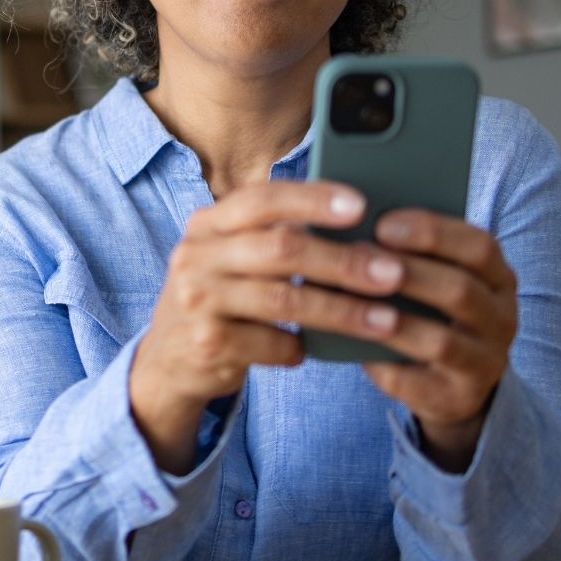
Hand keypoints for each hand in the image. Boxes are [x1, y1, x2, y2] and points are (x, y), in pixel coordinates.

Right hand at [132, 181, 406, 472]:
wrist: (167, 361)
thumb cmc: (220, 298)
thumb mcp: (231, 257)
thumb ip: (273, 235)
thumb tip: (358, 220)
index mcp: (208, 224)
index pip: (263, 199)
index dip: (313, 199)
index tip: (361, 205)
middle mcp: (196, 256)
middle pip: (282, 249)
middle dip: (344, 261)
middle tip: (393, 272)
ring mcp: (197, 301)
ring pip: (285, 300)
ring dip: (343, 311)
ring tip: (386, 319)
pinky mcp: (207, 344)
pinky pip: (273, 344)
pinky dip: (300, 348)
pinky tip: (311, 350)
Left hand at [361, 208, 518, 471]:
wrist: (454, 382)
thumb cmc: (433, 313)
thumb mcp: (437, 279)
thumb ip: (412, 256)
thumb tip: (354, 230)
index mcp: (499, 279)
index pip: (479, 247)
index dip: (432, 233)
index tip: (382, 223)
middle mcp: (502, 319)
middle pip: (461, 292)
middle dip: (408, 272)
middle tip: (359, 259)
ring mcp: (485, 363)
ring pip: (442, 342)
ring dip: (395, 322)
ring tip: (352, 305)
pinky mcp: (459, 398)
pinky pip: (419, 384)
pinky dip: (386, 368)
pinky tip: (358, 352)